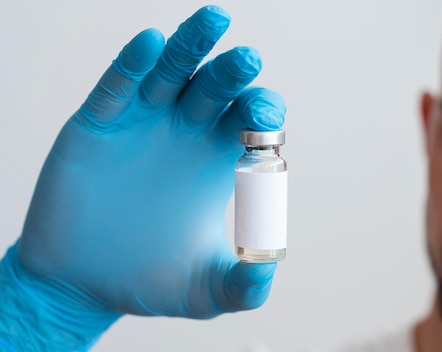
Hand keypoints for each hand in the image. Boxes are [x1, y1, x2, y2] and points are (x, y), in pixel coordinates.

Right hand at [0, 5, 284, 349]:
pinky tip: (150, 44)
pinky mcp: (97, 127)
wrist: (82, 286)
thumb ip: (244, 286)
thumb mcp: (206, 291)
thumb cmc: (148, 282)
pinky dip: (131, 65)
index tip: (266, 125)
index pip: (247, 120)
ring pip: (170, 72)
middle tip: (251, 61)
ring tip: (217, 20)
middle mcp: (183, 132)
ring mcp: (140, 124)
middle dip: (234, 72)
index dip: (260, 114)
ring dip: (191, 46)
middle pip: (216, 87)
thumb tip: (270, 268)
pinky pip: (116, 88)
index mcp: (216, 159)